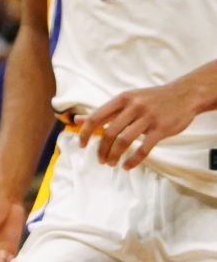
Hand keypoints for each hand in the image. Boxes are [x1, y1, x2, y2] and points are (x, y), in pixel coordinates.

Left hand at [75, 71, 215, 167]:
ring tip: (111, 164)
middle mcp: (133, 106)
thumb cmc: (151, 99)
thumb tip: (78, 119)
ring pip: (125, 140)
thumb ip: (105, 111)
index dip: (86, 131)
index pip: (97, 116)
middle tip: (100, 160)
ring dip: (115, 155)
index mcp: (122, 98)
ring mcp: (147, 118)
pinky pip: (144, 148)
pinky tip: (127, 166)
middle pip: (110, 131)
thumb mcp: (127, 100)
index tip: (81, 144)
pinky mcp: (161, 129)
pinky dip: (133, 160)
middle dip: (102, 148)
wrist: (183, 95)